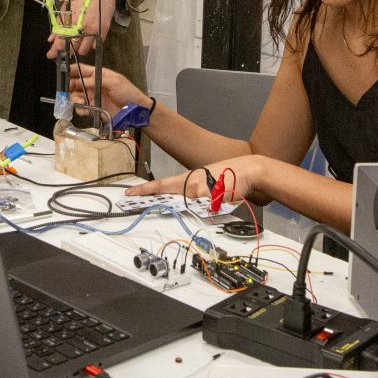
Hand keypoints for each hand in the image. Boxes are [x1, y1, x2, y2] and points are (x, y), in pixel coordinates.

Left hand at [46, 0, 115, 57]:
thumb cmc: (83, 0)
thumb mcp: (68, 9)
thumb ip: (59, 25)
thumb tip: (50, 39)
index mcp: (72, 21)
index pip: (61, 40)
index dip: (55, 50)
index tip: (50, 55)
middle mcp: (83, 28)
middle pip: (72, 48)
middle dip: (67, 51)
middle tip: (64, 51)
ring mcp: (94, 31)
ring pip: (83, 51)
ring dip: (79, 48)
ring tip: (78, 42)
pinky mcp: (102, 33)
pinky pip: (94, 47)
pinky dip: (90, 45)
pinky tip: (88, 38)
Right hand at [66, 63, 140, 116]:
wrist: (135, 111)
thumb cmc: (128, 92)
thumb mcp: (114, 81)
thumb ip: (96, 80)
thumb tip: (80, 79)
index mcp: (98, 75)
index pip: (82, 70)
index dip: (72, 70)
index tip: (63, 72)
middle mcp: (93, 86)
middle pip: (76, 84)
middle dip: (70, 86)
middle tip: (66, 89)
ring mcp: (93, 98)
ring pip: (76, 96)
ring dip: (74, 98)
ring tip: (79, 101)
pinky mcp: (93, 109)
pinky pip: (81, 108)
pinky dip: (79, 109)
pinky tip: (83, 109)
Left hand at [124, 154, 273, 207]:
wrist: (248, 170)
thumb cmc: (227, 178)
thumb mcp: (206, 185)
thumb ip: (192, 195)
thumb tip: (182, 207)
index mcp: (187, 180)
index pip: (160, 185)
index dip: (144, 190)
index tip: (128, 193)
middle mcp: (190, 182)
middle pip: (168, 194)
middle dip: (156, 199)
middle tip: (137, 200)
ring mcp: (200, 188)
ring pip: (189, 203)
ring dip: (197, 207)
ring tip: (210, 199)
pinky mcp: (210, 194)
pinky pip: (205, 207)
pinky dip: (210, 208)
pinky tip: (220, 199)